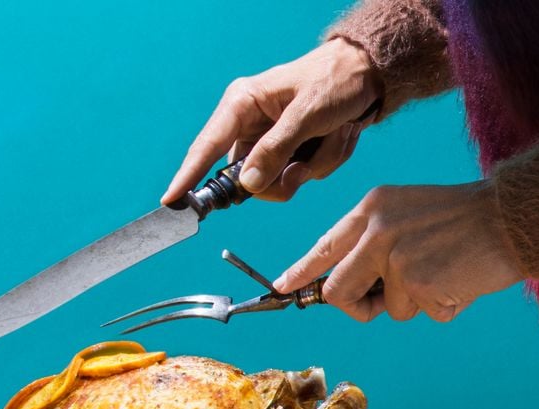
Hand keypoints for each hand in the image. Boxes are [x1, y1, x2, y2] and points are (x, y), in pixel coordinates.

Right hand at [161, 39, 381, 204]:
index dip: (188, 176)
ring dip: (311, 166)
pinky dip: (322, 163)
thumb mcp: (308, 114)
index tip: (171, 201)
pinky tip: (334, 137)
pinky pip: (298, 178)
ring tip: (331, 136)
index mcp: (242, 104)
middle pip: (246, 178)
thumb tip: (248, 184)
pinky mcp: (288, 153)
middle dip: (282, 177)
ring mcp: (269, 142)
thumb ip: (277, 149)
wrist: (367, 77)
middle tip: (305, 164)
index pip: (206, 147)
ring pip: (277, 182)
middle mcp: (249, 124)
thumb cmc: (334, 83)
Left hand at [272, 181, 522, 321]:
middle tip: (377, 304)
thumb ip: (375, 241)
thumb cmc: (465, 218)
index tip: (281, 288)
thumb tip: (348, 284)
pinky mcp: (419, 284)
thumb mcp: (408, 212)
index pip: (325, 246)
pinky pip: (422, 314)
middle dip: (356, 307)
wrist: (511, 216)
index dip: (301, 271)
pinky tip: (460, 280)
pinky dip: (443, 306)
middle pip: (338, 291)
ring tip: (444, 272)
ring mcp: (396, 259)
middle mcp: (376, 232)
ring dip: (415, 303)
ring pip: (387, 309)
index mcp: (371, 209)